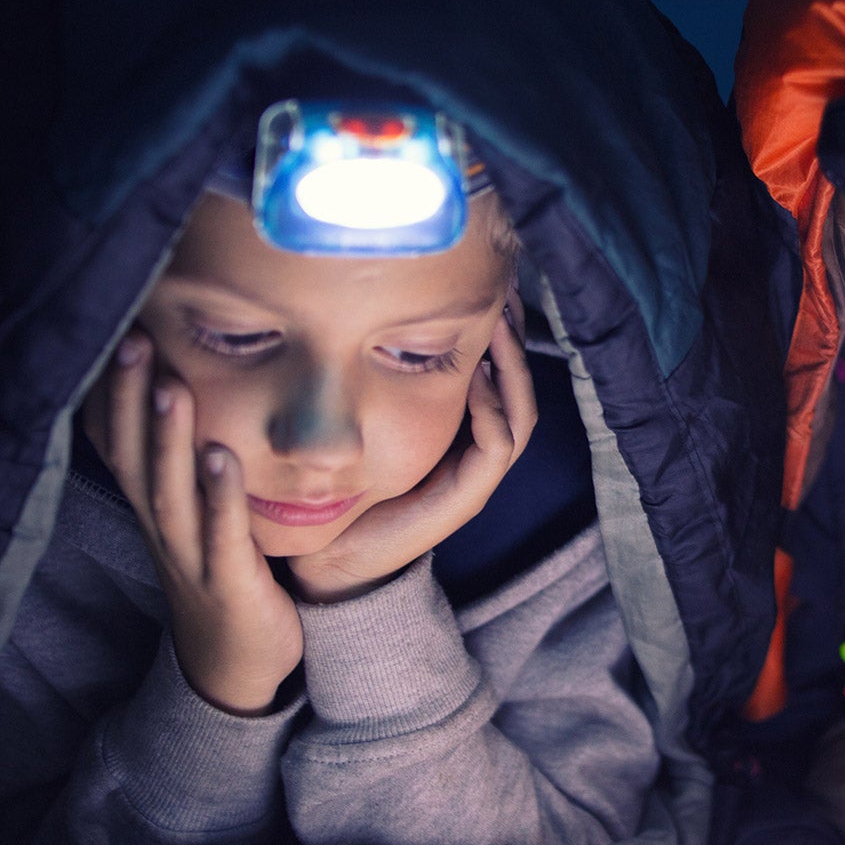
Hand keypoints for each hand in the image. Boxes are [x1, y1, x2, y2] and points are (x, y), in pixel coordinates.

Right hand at [84, 329, 301, 714]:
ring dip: (168, 441)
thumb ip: (185, 458)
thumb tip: (180, 383)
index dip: (108, 392)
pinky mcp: (228, 585)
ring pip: (167, 495)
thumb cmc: (221, 573)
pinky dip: (220, 499)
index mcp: (152, 506)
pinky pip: (220, 538)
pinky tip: (225, 458)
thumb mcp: (195, 511)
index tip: (110, 328)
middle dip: (127, 399)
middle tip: (129, 337)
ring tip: (171, 387)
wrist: (237, 665)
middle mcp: (160, 527)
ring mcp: (189, 558)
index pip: (116, 442)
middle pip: (132, 457)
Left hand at [283, 299, 535, 602]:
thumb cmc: (336, 490)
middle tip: (507, 288)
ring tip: (501, 322)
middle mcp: (472, 452)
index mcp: (456, 434)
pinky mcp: (464, 499)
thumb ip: (368, 378)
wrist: (326, 562)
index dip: (499, 329)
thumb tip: (363, 311)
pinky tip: (478, 373)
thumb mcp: (354, 420)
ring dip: (513, 366)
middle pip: (517, 385)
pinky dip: (493, 407)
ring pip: (518, 412)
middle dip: (515, 336)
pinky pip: (497, 445)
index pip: (497, 373)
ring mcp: (473, 477)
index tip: (486, 282)